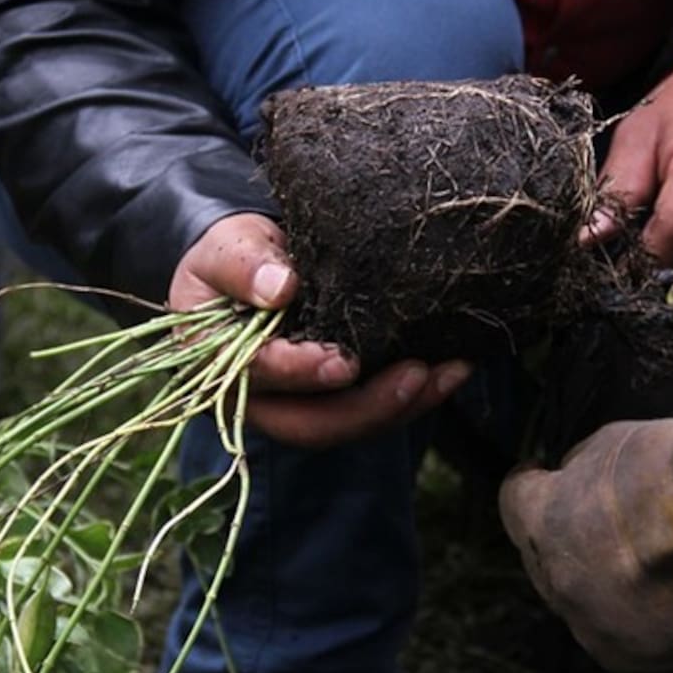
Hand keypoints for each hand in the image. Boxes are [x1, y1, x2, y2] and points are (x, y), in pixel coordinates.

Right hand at [170, 212, 470, 446]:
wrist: (253, 264)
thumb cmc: (233, 254)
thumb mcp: (226, 247)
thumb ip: (243, 264)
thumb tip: (280, 288)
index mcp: (221, 365)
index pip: (259, 377)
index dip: (300, 374)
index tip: (343, 362)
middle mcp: (261, 399)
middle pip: (310, 424)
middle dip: (367, 409)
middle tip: (415, 376)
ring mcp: (302, 405)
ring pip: (349, 424)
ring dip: (402, 406)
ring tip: (448, 373)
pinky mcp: (336, 399)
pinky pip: (373, 408)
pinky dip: (415, 396)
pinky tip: (452, 369)